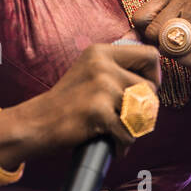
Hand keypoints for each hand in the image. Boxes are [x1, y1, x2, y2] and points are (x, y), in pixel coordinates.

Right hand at [21, 42, 161, 160]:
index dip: (154, 76)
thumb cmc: (67, 102)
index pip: (150, 55)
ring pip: (143, 109)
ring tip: (119, 131)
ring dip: (135, 126)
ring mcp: (100, 86)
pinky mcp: (97, 109)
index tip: (142, 91)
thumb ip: (115, 63)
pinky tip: (113, 144)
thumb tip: (142, 46)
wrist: (36, 123)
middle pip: (151, 86)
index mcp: (101, 52)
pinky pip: (129, 131)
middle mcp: (102, 64)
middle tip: (127, 117)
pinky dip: (123, 144)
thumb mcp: (89, 71)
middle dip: (145, 106)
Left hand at [130, 0, 190, 89]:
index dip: (150, 35)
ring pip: (169, 46)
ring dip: (182, 58)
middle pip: (153, 32)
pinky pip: (188, 55)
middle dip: (167, 48)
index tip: (170, 35)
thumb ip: (145, 32)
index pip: (139, 17)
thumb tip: (122, 41)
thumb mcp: (168, 31)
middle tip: (187, 43)